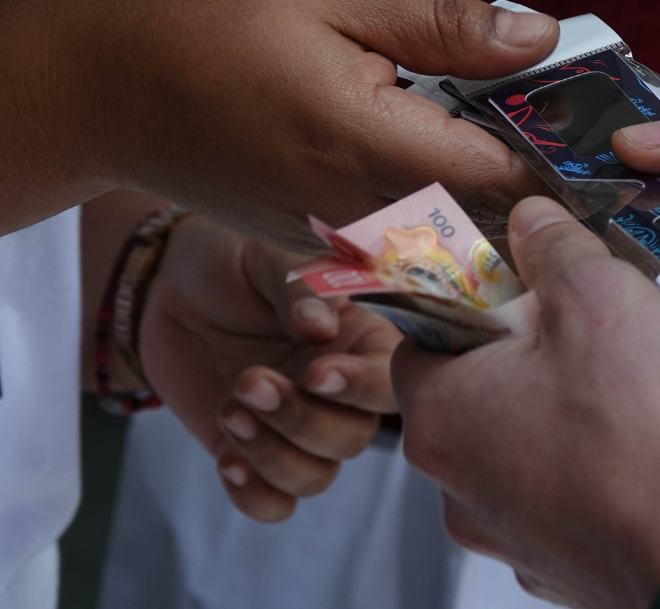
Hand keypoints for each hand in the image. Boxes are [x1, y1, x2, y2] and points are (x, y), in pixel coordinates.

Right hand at [2, 0, 557, 245]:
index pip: (505, 178)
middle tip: (591, 157)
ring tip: (537, 164)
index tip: (610, 144)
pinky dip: (448, 218)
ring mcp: (338, 243)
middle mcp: (360, 215)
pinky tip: (460, 173)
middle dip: (544, 194)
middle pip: (490, 225)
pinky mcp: (319, 250)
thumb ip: (446, 26)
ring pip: (453, 246)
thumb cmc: (207, 25)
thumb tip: (539, 37)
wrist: (104, 86)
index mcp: (369, 147)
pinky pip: (408, 248)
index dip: (564, 163)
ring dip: (502, 210)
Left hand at [140, 215, 402, 520]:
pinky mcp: (254, 455)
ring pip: (316, 476)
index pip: (389, 382)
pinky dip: (253, 494)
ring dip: (271, 454)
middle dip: (301, 420)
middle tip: (249, 380)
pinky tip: (225, 459)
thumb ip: (300, 287)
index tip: (314, 373)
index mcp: (362, 343)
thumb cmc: (233, 263)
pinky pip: (274, 503)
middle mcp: (341, 394)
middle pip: (354, 439)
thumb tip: (321, 328)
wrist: (169, 289)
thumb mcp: (268, 257)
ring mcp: (299, 430)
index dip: (360, 387)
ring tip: (228, 408)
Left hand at [391, 198, 659, 608]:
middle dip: (527, 355)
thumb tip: (531, 220)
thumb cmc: (646, 426)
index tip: (525, 284)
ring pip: (520, 448)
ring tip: (630, 395)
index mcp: (441, 414)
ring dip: (561, 415)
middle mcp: (455, 487)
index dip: (473, 297)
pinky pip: (562, 499)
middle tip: (591, 333)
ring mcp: (507, 536)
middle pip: (473, 392)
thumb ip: (554, 247)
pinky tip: (643, 452)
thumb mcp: (600, 294)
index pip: (421, 335)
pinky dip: (592, 472)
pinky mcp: (560, 568)